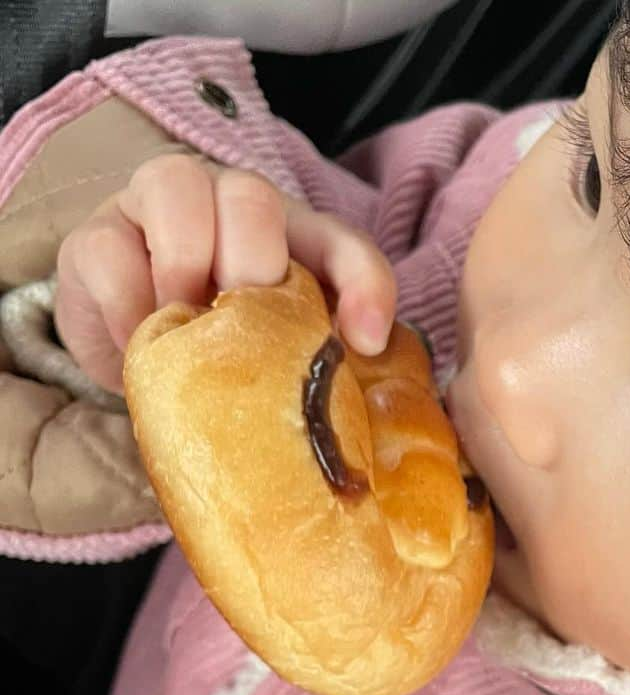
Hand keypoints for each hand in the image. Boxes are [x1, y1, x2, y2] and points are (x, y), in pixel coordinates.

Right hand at [54, 154, 397, 391]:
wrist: (134, 356)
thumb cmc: (221, 354)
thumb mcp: (275, 359)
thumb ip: (311, 362)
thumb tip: (343, 403)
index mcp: (292, 240)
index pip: (344, 245)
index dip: (364, 285)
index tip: (366, 344)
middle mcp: (227, 207)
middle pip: (253, 198)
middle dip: (254, 264)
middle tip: (244, 326)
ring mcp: (156, 211)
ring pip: (176, 186)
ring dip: (187, 263)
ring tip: (187, 324)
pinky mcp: (94, 240)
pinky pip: (109, 248)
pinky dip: (129, 305)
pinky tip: (141, 347)